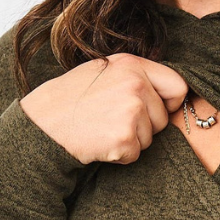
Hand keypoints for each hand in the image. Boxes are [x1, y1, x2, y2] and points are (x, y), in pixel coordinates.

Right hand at [19, 52, 188, 164]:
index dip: (170, 103)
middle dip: (145, 126)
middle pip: (164, 117)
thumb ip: (135, 76)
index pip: (177, 85)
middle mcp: (135, 83)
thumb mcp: (103, 71)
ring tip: (102, 128)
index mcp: (132, 64)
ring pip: (151, 137)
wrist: (42, 125)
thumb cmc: (70, 100)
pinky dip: (120, 155)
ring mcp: (131, 110)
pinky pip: (136, 154)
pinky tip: (99, 142)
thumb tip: (171, 90)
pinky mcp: (124, 138)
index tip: (155, 110)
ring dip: (131, 140)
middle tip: (113, 121)